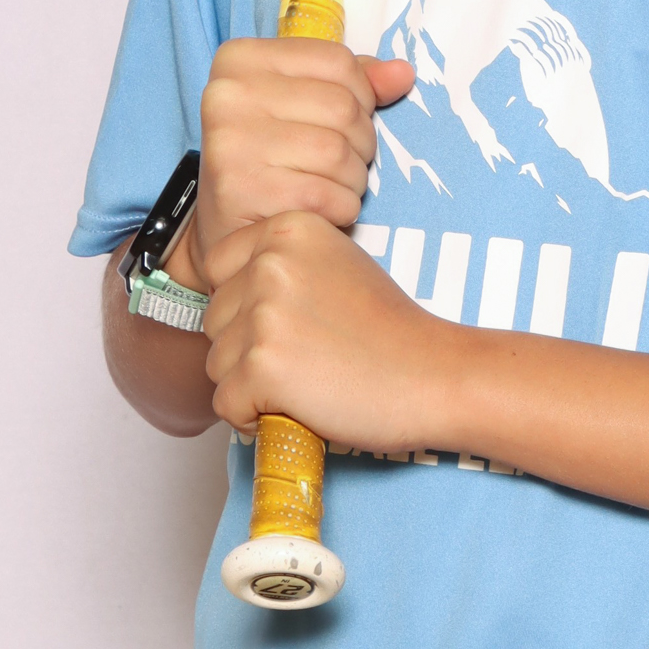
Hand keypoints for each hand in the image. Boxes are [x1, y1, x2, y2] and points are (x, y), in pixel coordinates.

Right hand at [181, 39, 414, 285]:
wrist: (229, 232)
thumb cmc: (273, 160)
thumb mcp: (305, 106)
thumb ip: (354, 84)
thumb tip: (403, 73)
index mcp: (240, 59)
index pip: (338, 61)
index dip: (361, 95)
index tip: (340, 122)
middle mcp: (227, 94)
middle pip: (342, 107)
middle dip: (360, 142)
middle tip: (339, 164)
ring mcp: (230, 142)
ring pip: (338, 153)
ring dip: (352, 179)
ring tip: (329, 187)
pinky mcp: (242, 190)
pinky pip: (327, 195)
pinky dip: (340, 208)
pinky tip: (320, 210)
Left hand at [200, 209, 459, 451]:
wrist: (433, 375)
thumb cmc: (389, 331)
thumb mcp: (337, 264)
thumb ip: (283, 265)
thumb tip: (230, 297)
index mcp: (286, 229)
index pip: (218, 268)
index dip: (243, 306)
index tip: (288, 323)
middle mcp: (269, 263)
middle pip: (214, 319)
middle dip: (246, 348)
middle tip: (307, 357)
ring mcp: (262, 314)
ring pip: (216, 364)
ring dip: (251, 384)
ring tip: (307, 380)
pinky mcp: (261, 366)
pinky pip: (225, 404)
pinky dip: (254, 418)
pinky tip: (299, 407)